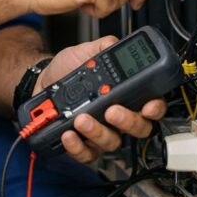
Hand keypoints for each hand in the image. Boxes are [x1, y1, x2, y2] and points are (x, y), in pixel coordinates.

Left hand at [33, 35, 166, 164]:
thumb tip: (114, 43)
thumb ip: (102, 47)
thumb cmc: (66, 69)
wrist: (42, 80)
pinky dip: (78, 146)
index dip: (155, 108)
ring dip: (98, 132)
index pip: (151, 105)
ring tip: (81, 118)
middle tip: (112, 111)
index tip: (148, 107)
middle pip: (138, 129)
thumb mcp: (84, 53)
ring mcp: (101, 132)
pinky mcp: (82, 143)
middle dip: (128, 122)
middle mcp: (117, 116)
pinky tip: (69, 133)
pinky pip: (87, 153)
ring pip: (112, 142)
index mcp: (124, 94)